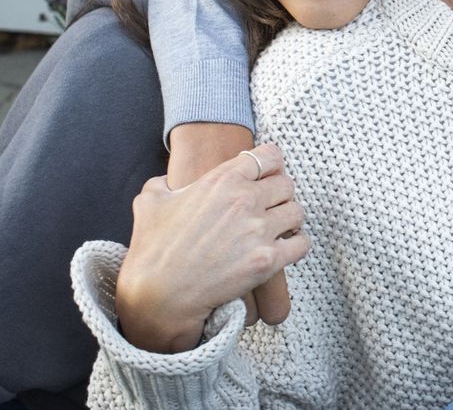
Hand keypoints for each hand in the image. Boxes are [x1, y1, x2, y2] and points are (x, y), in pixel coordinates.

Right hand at [117, 144, 309, 352]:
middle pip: (287, 184)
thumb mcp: (150, 202)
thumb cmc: (152, 250)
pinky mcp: (268, 259)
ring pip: (297, 212)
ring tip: (277, 229)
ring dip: (289, 220)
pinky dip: (296, 245)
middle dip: (279, 196)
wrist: (158, 296)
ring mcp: (259, 230)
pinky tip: (283, 249)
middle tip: (269, 208)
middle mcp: (245, 200)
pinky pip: (301, 243)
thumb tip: (169, 181)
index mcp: (223, 180)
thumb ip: (164, 183)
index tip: (266, 177)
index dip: (270, 166)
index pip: (269, 156)